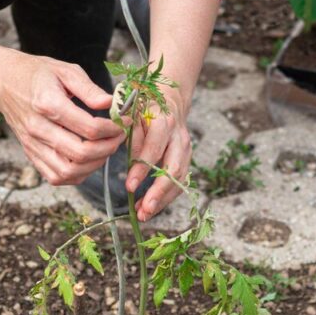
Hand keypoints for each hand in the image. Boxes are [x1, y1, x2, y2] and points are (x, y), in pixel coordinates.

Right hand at [0, 54, 125, 184]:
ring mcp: (33, 145)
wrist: (3, 82)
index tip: (123, 122)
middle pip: (81, 154)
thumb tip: (112, 103)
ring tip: (105, 149)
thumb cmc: (37, 74)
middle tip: (118, 137)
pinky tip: (87, 160)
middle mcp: (38, 128)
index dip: (113, 128)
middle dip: (108, 148)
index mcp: (48, 104)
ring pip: (69, 172)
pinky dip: (77, 175)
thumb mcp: (65, 70)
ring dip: (94, 165)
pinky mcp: (31, 154)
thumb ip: (90, 89)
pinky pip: (56, 177)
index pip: (89, 128)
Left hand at [126, 94, 191, 221]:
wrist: (168, 100)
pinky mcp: (187, 159)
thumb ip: (133, 138)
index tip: (129, 187)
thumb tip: (133, 164)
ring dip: (162, 200)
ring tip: (143, 214)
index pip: (154, 150)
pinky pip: (179, 182)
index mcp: (164, 123)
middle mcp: (179, 138)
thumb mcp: (133, 116)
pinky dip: (165, 197)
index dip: (142, 170)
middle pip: (173, 170)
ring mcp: (186, 150)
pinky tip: (148, 207)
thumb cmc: (144, 108)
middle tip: (143, 211)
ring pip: (179, 180)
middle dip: (159, 193)